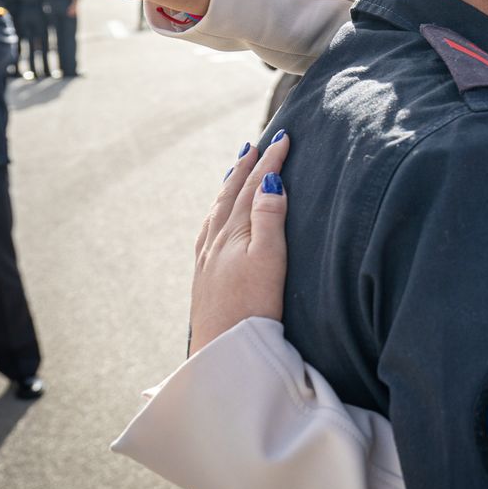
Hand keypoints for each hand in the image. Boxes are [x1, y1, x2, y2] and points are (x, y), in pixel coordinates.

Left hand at [190, 134, 290, 355]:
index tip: (283, 137)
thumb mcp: (269, 259)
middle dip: (245, 167)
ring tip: (235, 172)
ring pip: (216, 211)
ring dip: (228, 187)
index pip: (255, 187)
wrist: (222, 351)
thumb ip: (268, 218)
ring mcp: (206, 259)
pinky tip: (216, 220)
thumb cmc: (252, 308)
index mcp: (233, 233)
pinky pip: (207, 231)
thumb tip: (269, 180)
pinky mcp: (204, 277)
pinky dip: (215, 213)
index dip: (270, 161)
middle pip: (230, 194)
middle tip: (254, 145)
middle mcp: (215, 241)